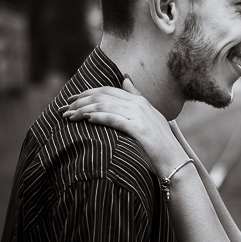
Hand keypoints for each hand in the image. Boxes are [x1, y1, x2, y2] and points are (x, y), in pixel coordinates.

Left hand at [60, 78, 185, 176]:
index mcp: (140, 101)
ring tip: (69, 116)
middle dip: (80, 100)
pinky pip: (113, 119)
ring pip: (104, 106)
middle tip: (64, 109)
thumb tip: (125, 78)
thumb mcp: (151, 116)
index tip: (71, 100)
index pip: (108, 90)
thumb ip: (137, 97)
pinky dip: (97, 117)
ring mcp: (140, 116)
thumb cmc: (161, 145)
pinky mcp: (139, 129)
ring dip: (83, 110)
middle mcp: (139, 105)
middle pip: (103, 96)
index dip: (87, 93)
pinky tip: (85, 119)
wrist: (176, 163)